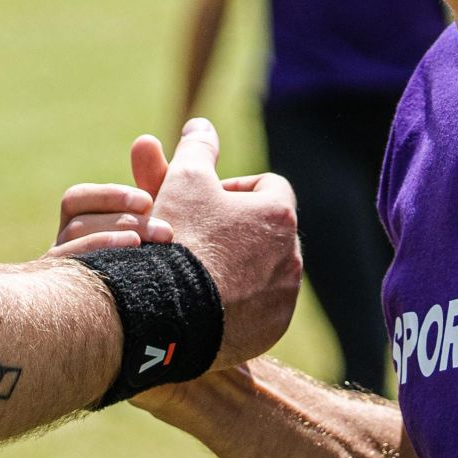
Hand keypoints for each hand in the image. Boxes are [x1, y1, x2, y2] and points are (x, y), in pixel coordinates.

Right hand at [56, 120, 298, 370]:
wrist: (166, 312)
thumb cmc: (176, 238)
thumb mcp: (182, 182)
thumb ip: (197, 150)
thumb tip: (201, 125)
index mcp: (279, 215)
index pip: (268, 188)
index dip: (235, 190)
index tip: (207, 202)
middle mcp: (292, 257)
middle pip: (268, 234)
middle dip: (238, 232)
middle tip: (199, 238)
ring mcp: (283, 298)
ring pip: (266, 274)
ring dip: (241, 269)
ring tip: (200, 272)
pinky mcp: (270, 332)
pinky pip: (260, 312)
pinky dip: (240, 305)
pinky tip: (207, 304)